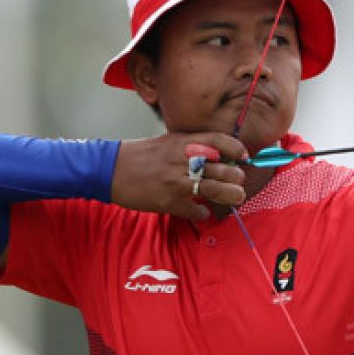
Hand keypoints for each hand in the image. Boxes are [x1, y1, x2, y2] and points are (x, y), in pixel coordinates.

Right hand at [111, 132, 248, 220]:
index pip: (221, 141)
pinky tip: (200, 210)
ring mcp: (178, 182)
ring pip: (218, 191)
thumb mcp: (169, 141)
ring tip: (235, 197)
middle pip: (226, 170)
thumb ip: (193, 146)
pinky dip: (203, 212)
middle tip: (238, 183)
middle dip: (238, 178)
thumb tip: (219, 154)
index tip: (243, 157)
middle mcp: (185, 161)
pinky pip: (197, 211)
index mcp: (185, 143)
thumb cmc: (142, 155)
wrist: (110, 169)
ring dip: (231, 196)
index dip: (237, 150)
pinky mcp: (170, 201)